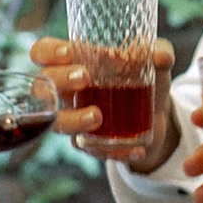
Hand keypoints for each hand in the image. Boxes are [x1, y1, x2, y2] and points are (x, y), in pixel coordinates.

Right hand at [28, 36, 177, 171]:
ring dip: (74, 120)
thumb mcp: (155, 60)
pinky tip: (135, 149)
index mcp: (74, 61)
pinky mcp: (89, 143)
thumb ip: (160, 53)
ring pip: (58, 123)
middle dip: (59, 81)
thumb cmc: (145, 75)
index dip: (46, 52)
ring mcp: (74, 117)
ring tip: (97, 117)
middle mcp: (67, 90)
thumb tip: (159, 57)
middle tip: (84, 78)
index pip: (42, 52)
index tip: (68, 53)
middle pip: (42, 86)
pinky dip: (113, 150)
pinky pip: (91, 149)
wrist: (157, 113)